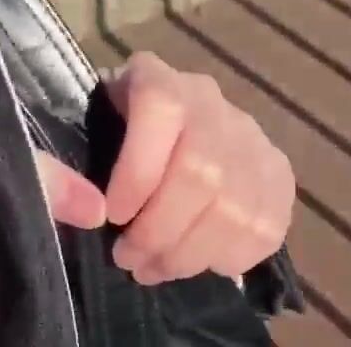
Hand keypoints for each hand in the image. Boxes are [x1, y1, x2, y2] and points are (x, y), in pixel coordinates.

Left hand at [32, 51, 295, 285]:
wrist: (171, 120)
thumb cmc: (111, 130)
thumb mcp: (84, 125)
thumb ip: (70, 156)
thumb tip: (85, 208)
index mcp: (157, 79)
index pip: (160, 111)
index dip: (137, 171)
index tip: (111, 216)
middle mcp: (212, 102)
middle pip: (201, 174)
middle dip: (160, 230)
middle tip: (128, 260)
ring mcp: (253, 138)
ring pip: (234, 208)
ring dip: (190, 254)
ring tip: (154, 271)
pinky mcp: (280, 174)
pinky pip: (267, 227)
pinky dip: (230, 257)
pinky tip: (200, 264)